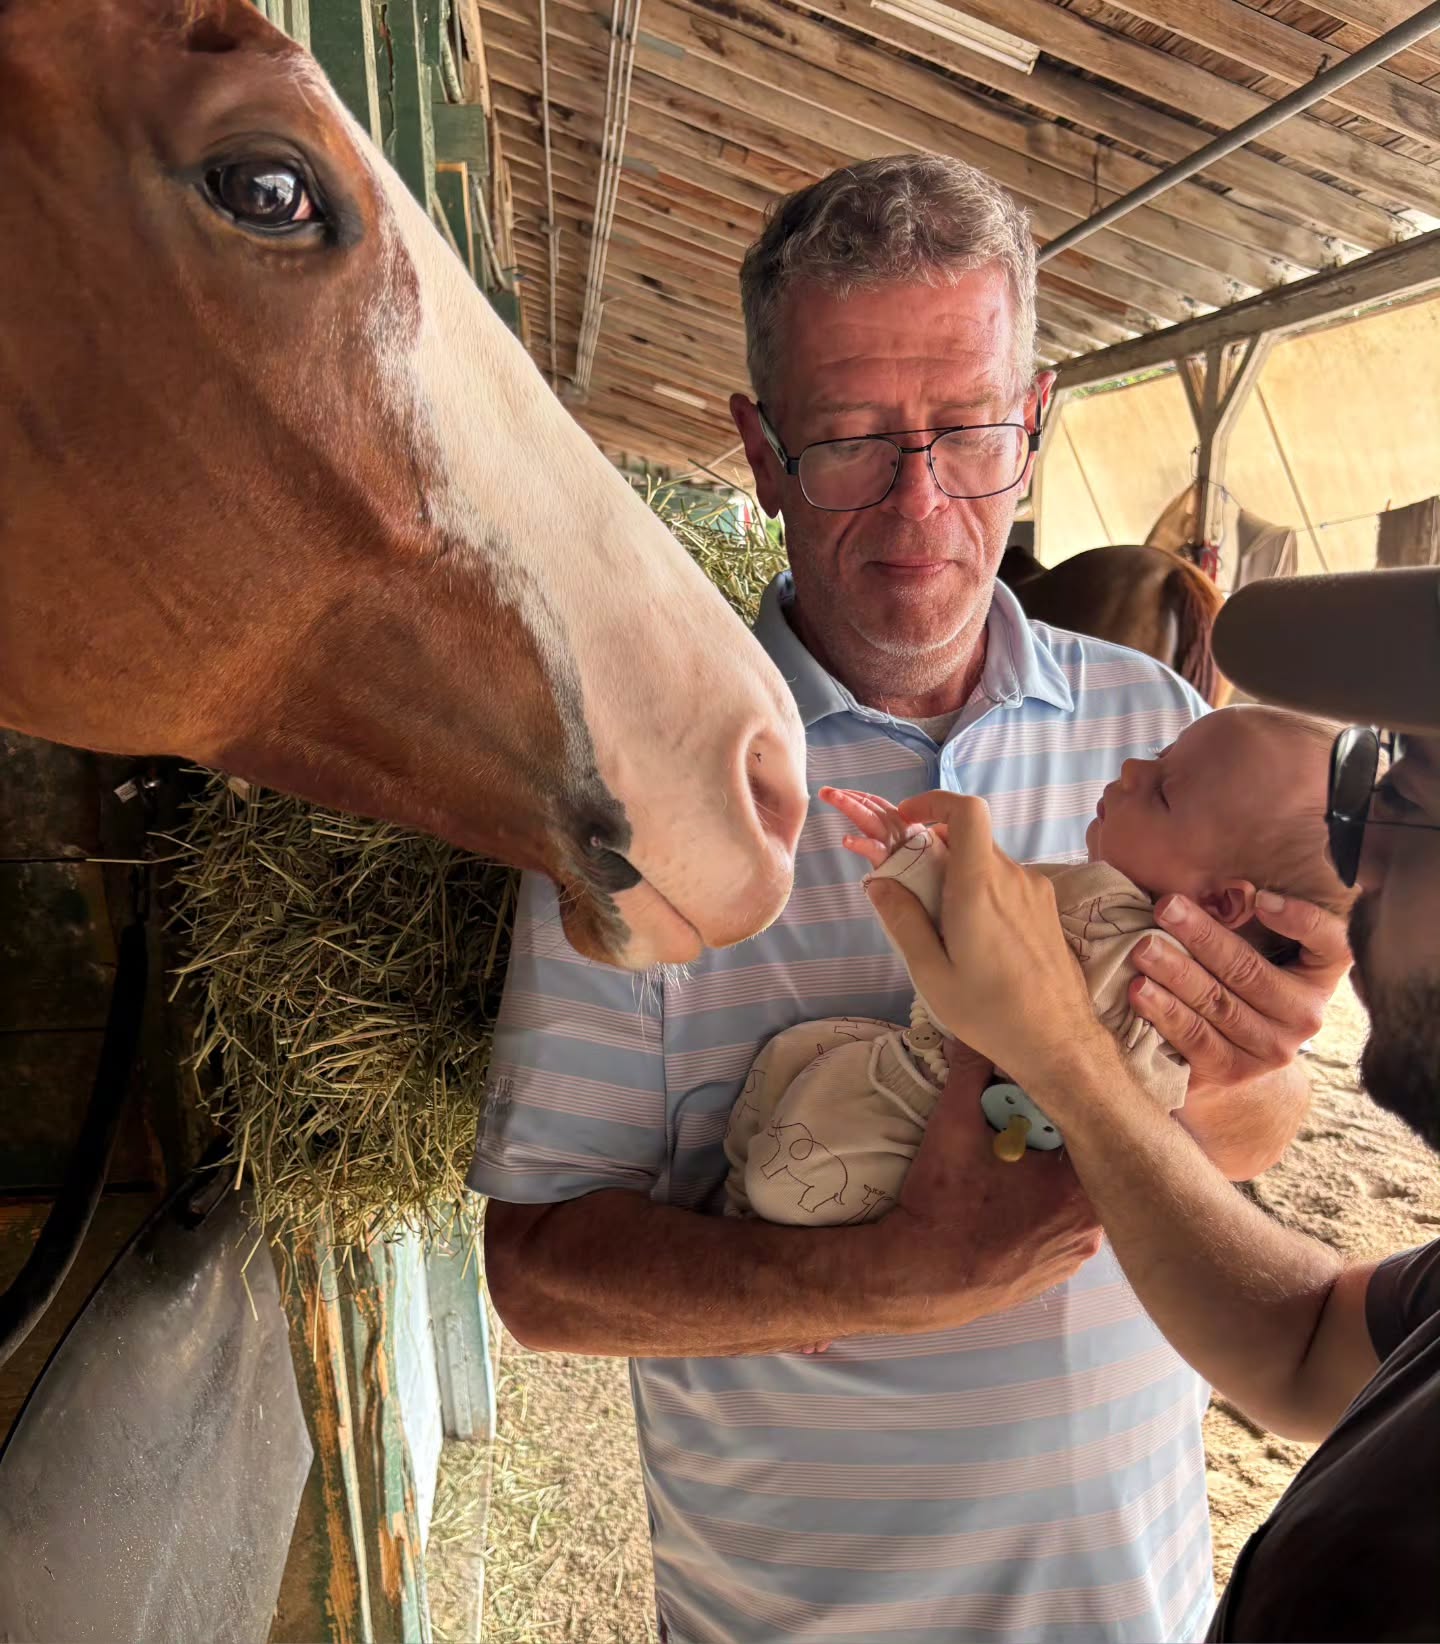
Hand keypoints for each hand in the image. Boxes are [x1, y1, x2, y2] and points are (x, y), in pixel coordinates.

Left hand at [819, 785, 924, 868]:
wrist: (937, 889)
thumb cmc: (928, 871)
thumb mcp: (920, 847)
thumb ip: (905, 836)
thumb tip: (896, 829)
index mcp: (905, 825)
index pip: (879, 805)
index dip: (859, 796)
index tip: (841, 793)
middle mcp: (901, 829)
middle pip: (872, 807)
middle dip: (848, 797)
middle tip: (825, 791)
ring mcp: (896, 844)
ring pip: (870, 819)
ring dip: (849, 806)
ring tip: (830, 797)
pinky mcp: (892, 861)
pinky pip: (875, 850)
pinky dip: (860, 844)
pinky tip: (845, 840)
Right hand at [863, 791, 1104, 1086]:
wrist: (1058, 1041)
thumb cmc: (990, 1013)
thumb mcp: (931, 973)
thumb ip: (903, 920)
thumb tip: (878, 881)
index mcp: (980, 887)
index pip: (966, 811)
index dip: (934, 802)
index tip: (907, 821)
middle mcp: (1012, 878)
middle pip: (968, 838)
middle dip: (932, 851)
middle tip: (908, 889)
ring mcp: (1035, 891)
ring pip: (985, 863)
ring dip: (956, 876)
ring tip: (940, 926)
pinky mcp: (1046, 908)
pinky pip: (1004, 883)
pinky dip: (979, 892)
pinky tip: (972, 937)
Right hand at [876, 1042, 1101, 1330]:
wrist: (920, 1279)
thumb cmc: (942, 1204)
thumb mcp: (952, 1126)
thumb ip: (969, 1072)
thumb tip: (973, 1030)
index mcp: (1076, 1187)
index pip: (1093, 1130)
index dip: (1069, 1107)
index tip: (1045, 1095)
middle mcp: (1090, 1225)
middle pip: (1088, 1163)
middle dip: (1060, 1139)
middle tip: (1026, 1123)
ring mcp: (1077, 1253)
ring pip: (1078, 1196)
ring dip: (1054, 1177)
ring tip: (1018, 1163)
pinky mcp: (1060, 1271)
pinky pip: (1066, 1226)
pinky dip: (1048, 1209)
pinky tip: (1014, 1201)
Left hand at [1128, 891, 1350, 1091]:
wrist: (1231, 1059)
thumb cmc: (1241, 982)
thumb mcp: (1260, 949)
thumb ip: (1249, 920)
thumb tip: (1215, 884)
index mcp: (1319, 975)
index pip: (1331, 945)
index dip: (1302, 921)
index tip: (1261, 899)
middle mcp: (1304, 1015)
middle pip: (1250, 970)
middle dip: (1202, 935)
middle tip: (1166, 907)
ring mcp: (1271, 1049)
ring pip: (1217, 1003)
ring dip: (1175, 972)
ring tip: (1143, 948)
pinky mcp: (1232, 1071)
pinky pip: (1195, 1037)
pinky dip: (1165, 1011)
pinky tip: (1139, 990)